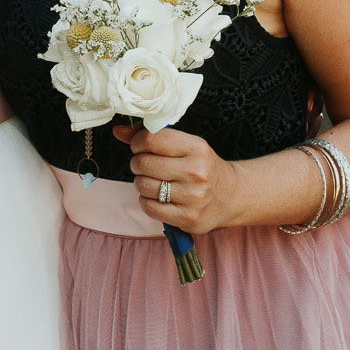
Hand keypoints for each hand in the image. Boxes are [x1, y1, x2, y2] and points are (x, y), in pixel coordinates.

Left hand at [113, 123, 238, 234]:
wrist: (230, 196)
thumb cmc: (201, 167)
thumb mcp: (184, 145)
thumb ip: (151, 137)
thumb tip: (119, 131)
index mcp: (197, 148)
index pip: (151, 139)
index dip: (137, 142)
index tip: (139, 146)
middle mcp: (196, 172)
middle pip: (143, 163)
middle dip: (138, 163)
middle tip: (146, 165)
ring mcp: (193, 198)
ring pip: (143, 186)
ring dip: (141, 182)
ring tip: (153, 181)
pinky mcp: (187, 218)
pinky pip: (149, 207)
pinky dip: (147, 201)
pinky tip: (158, 197)